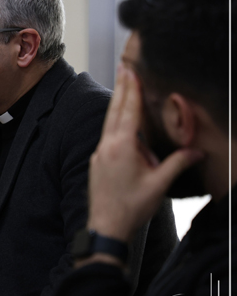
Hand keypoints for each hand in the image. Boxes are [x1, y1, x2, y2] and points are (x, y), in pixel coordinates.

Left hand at [87, 65, 202, 241]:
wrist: (105, 227)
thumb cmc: (131, 207)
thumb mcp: (159, 185)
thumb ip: (177, 165)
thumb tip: (197, 153)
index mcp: (121, 147)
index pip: (128, 112)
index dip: (132, 91)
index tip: (132, 72)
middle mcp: (107, 146)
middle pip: (115, 111)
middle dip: (121, 89)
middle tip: (124, 68)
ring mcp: (99, 153)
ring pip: (109, 123)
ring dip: (118, 105)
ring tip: (124, 88)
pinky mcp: (97, 162)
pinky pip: (108, 137)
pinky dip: (115, 124)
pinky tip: (122, 124)